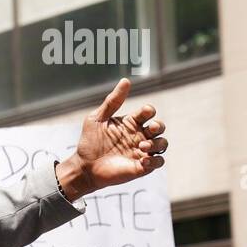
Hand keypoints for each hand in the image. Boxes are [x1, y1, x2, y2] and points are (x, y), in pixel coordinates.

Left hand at [55, 78, 167, 201]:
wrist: (84, 166)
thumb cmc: (89, 141)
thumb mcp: (97, 118)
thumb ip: (112, 101)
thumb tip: (126, 80)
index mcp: (130, 122)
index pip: (148, 112)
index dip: (149, 110)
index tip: (144, 112)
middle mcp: (139, 135)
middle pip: (159, 127)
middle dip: (159, 125)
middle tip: (150, 128)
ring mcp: (141, 151)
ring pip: (162, 144)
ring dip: (157, 143)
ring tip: (141, 147)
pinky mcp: (141, 166)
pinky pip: (159, 162)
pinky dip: (155, 160)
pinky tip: (143, 160)